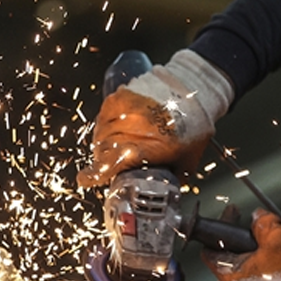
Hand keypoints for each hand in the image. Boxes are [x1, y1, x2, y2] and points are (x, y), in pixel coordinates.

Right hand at [77, 50, 231, 187]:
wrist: (194, 89)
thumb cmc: (194, 124)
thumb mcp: (187, 160)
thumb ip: (172, 177)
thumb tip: (164, 190)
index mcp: (143, 149)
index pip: (107, 165)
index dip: (93, 174)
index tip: (86, 179)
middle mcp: (129, 129)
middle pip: (102, 151)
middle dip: (104, 160)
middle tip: (113, 163)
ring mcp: (122, 111)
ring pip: (100, 133)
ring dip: (104, 142)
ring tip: (119, 144)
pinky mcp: (119, 96)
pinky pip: (104, 116)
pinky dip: (108, 124)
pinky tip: (120, 127)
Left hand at [202, 209, 280, 280]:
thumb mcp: (277, 237)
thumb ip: (263, 221)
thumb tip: (258, 217)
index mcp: (228, 273)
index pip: (210, 246)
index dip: (220, 226)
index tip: (231, 214)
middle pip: (229, 253)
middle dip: (242, 235)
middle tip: (253, 224)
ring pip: (244, 261)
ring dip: (255, 247)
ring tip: (271, 239)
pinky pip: (256, 271)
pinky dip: (264, 259)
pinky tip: (279, 253)